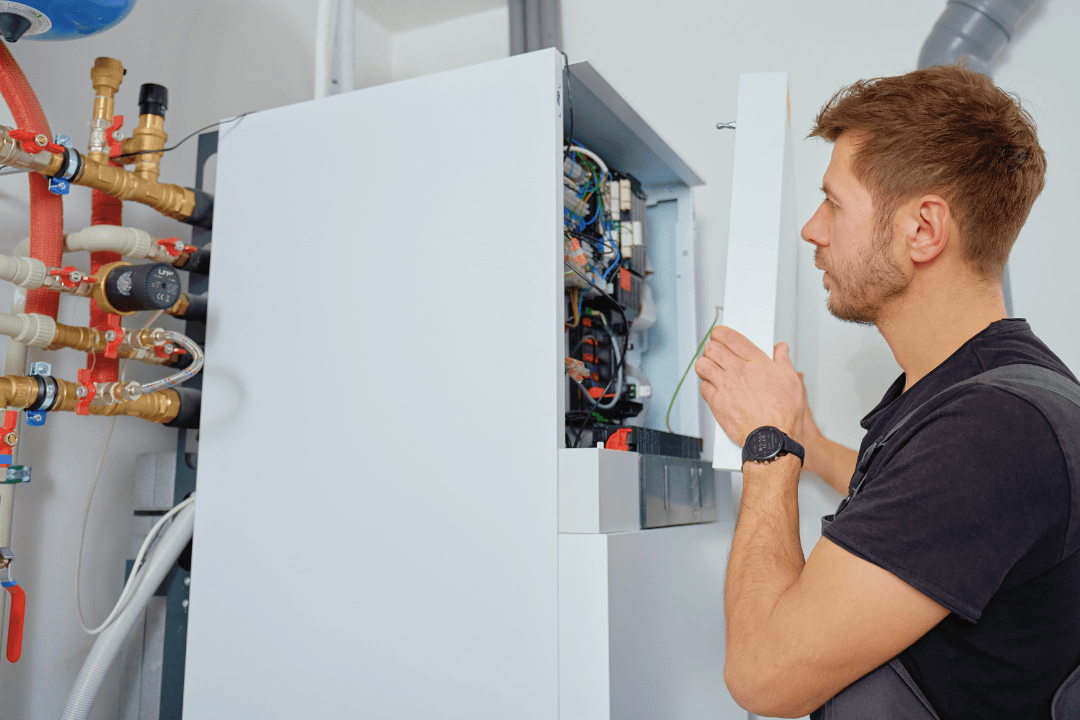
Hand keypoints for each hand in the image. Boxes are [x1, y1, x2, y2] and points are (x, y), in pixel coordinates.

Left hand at [694, 326, 803, 446]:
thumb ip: (783, 361)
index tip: (719, 335)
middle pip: (712, 348)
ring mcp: (725, 386)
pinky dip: (706, 387)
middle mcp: (737, 371)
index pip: (730, 337)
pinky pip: (703, 387)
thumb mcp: (792, 381)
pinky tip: (715, 390)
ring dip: (705, 366)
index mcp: (756, 361)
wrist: (772, 439)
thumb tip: (782, 349)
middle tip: (716, 354)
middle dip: (712, 348)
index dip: (720, 333)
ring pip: (702, 365)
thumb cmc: (784, 413)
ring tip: (712, 370)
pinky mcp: (716, 402)